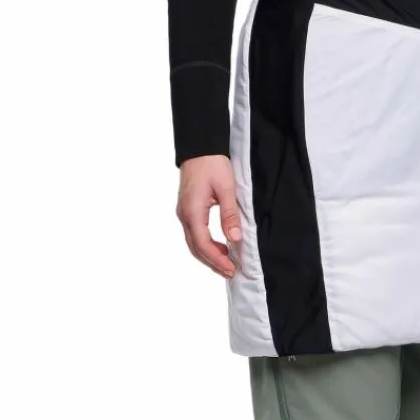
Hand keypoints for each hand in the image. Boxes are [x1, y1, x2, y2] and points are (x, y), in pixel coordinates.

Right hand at [176, 155, 241, 277]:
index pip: (203, 244)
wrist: (199, 147)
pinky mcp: (188, 210)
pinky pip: (194, 235)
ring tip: (227, 264)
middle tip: (231, 272)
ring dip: (209, 256)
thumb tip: (235, 239)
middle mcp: (184, 215)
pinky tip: (220, 247)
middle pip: (196, 248)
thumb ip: (230, 215)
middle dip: (213, 263)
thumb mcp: (226, 189)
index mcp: (192, 211)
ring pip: (194, 243)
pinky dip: (206, 245)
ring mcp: (184, 213)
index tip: (231, 269)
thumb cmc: (212, 164)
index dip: (217, 260)